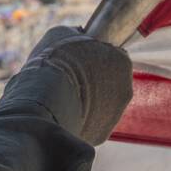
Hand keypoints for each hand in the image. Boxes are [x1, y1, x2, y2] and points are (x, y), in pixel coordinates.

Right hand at [21, 25, 132, 144]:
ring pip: (101, 104)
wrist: (45, 101)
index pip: (112, 55)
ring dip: (87, 101)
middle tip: (68, 79)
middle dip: (93, 81)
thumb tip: (79, 35)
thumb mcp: (62, 34)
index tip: (77, 60)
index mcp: (122, 61)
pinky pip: (91, 124)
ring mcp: (115, 115)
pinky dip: (80, 120)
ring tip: (62, 98)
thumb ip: (77, 35)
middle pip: (108, 82)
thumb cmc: (54, 62)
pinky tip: (63, 113)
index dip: (93, 56)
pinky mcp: (101, 135)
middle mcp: (126, 89)